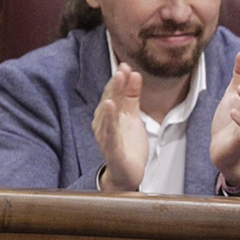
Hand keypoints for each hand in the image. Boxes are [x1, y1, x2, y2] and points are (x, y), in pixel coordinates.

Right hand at [92, 62, 147, 190]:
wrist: (128, 173)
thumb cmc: (128, 144)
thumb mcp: (133, 116)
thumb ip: (132, 96)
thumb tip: (134, 73)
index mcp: (109, 115)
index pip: (113, 94)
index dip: (119, 80)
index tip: (126, 66)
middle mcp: (104, 123)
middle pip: (110, 100)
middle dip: (116, 84)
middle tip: (123, 69)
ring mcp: (107, 136)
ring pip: (108, 113)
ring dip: (112, 96)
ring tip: (117, 81)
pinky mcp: (112, 148)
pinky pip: (110, 132)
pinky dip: (111, 119)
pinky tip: (111, 107)